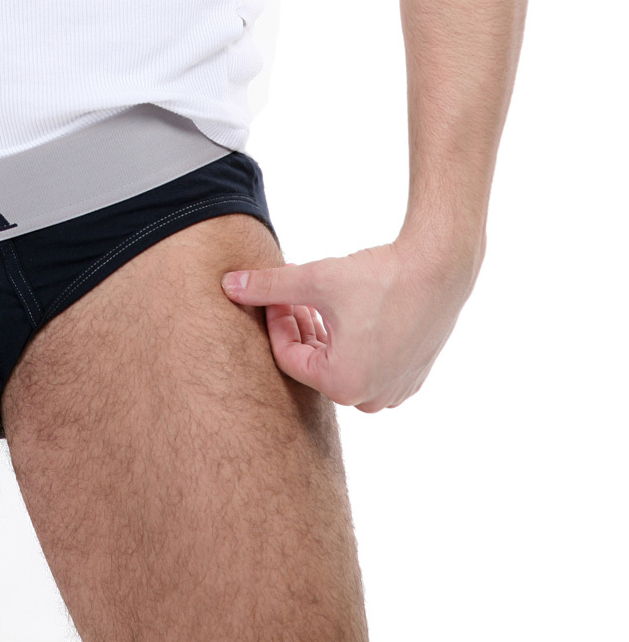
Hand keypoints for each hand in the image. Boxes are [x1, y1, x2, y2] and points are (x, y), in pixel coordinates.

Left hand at [221, 240, 474, 411]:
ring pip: (340, 364)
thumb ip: (268, 287)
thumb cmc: (379, 277)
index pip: (288, 357)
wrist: (441, 268)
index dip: (276, 321)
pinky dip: (353, 341)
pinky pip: (369, 365)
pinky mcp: (412, 377)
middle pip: (314, 364)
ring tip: (322, 298)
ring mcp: (395, 391)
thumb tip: (228, 285)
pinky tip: (354, 310)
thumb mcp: (314, 279)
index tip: (276, 294)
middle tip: (294, 294)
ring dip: (325, 335)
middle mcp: (371, 399)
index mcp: (343, 385)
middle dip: (299, 328)